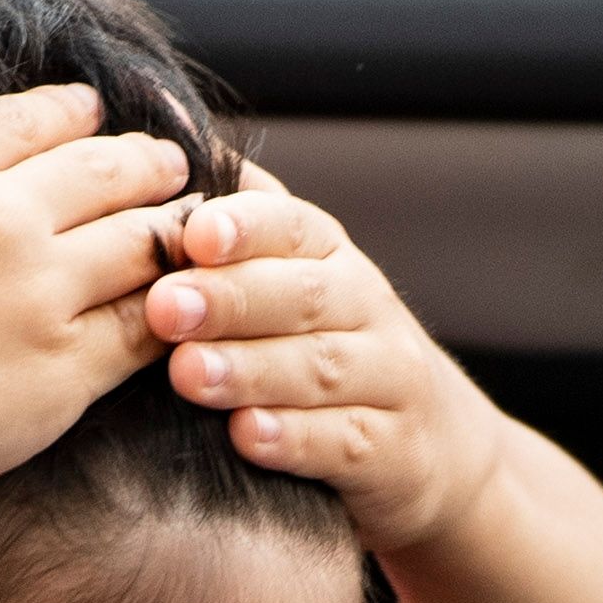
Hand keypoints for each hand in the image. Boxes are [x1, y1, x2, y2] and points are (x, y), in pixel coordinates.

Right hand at [0, 82, 192, 519]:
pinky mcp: (60, 375)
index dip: (74, 111)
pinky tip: (191, 311)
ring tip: (202, 231)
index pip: (32, 119)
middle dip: (148, 159)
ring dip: (178, 229)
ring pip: (145, 241)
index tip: (95, 112)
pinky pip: (145, 331)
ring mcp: (38, 295)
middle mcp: (0, 217)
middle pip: (108, 168)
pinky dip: (176, 313)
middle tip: (174, 163)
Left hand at [146, 167, 510, 550]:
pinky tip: (245, 436)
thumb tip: (168, 150)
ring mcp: (387, 379)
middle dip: (232, 299)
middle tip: (165, 306)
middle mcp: (367, 307)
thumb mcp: (296, 279)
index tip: (194, 233)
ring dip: (251, 369)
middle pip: (304, 295)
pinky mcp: (392, 452)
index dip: (247, 227)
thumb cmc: (331, 349)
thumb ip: (242, 227)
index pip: (294, 226)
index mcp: (331, 256)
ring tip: (188, 373)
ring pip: (321, 367)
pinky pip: (344, 442)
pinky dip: (295, 438)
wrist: (437, 446)